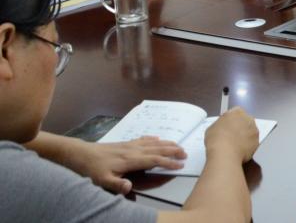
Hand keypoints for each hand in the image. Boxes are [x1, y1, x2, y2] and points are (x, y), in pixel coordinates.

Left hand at [69, 137, 185, 194]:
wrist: (79, 154)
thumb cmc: (90, 169)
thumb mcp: (101, 181)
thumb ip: (116, 185)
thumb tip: (130, 187)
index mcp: (130, 160)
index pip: (154, 160)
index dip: (168, 163)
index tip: (180, 166)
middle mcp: (133, 150)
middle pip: (157, 149)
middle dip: (173, 151)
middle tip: (186, 154)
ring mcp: (129, 145)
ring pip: (152, 143)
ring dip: (166, 143)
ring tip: (178, 145)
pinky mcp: (124, 143)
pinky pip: (142, 139)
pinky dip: (152, 139)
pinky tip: (157, 138)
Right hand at [205, 107, 258, 163]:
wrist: (225, 153)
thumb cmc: (216, 138)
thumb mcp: (212, 127)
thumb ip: (220, 124)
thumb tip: (223, 127)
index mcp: (237, 112)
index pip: (235, 112)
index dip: (230, 120)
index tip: (226, 127)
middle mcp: (249, 119)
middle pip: (245, 121)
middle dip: (240, 127)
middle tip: (231, 136)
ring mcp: (255, 131)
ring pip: (250, 132)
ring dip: (245, 136)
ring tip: (235, 145)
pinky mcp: (257, 142)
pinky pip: (252, 142)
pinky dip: (247, 146)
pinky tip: (240, 151)